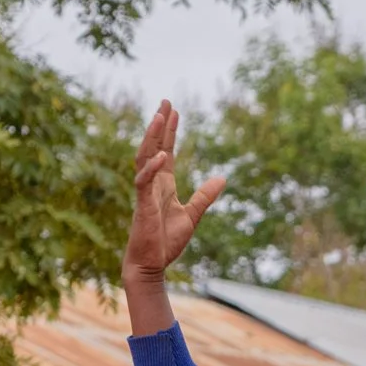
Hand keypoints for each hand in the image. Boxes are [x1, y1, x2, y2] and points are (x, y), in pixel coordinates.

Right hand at [123, 101, 225, 282]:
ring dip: (152, 138)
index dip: (170, 131)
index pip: (166, 150)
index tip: (173, 110)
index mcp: (164, 184)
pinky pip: (144, 182)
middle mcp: (152, 183)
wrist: (152, 264)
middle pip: (153, 147)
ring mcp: (145, 192)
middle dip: (159, 125)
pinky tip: (161, 155)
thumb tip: (223, 178)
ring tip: (159, 117)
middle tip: (165, 101)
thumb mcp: (192, 215)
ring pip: (144, 158)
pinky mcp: (142, 205)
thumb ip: (205, 196)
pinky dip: (152, 168)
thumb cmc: (167, 242)